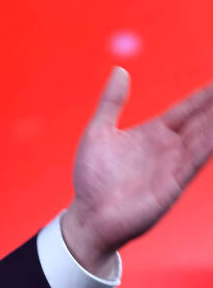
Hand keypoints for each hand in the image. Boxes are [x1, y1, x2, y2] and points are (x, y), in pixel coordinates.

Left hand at [63, 66, 212, 272]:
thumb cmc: (91, 179)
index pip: (189, 108)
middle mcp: (170, 148)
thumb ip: (111, 102)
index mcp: (155, 133)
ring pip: (206, 138)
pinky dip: (209, 145)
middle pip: (204, 120)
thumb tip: (120, 70)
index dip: (206, 94)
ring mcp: (174, 166)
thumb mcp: (98, 133)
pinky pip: (196, 161)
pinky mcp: (173, 185)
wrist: (88, 216)